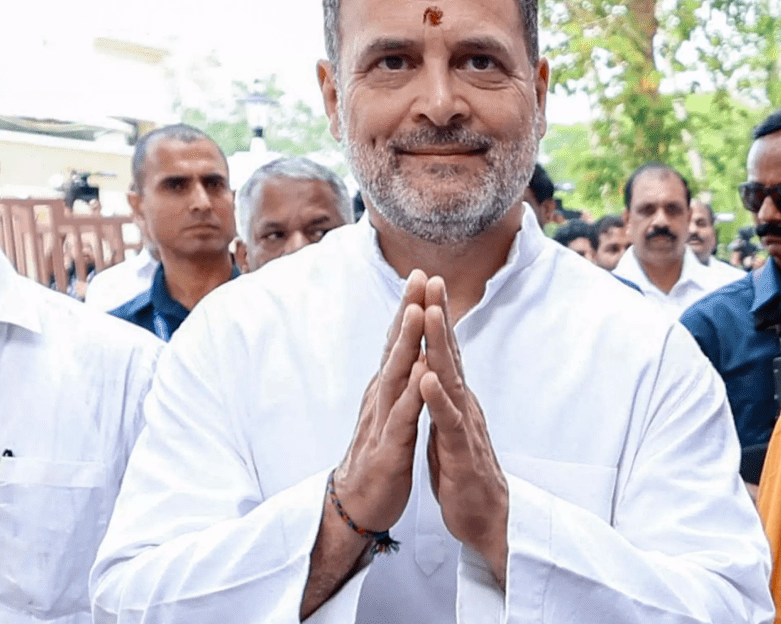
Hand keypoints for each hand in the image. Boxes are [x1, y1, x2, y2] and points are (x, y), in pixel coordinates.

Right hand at [303, 272, 430, 618]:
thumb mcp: (391, 412)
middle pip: (395, 347)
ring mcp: (383, 420)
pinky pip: (402, 417)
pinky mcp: (388, 448)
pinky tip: (422, 375)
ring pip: (396, 375)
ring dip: (406, 342)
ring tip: (418, 311)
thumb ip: (398, 383)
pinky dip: (413, 394)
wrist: (358, 505)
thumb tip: (408, 353)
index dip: (410, 308)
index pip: (399, 342)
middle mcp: (382, 397)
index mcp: (387, 389)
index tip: (422, 275)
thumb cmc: (379, 457)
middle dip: (407, 310)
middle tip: (418, 275)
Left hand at [419, 277, 509, 584]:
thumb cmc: (463, 471)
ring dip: (438, 345)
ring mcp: (464, 425)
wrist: (485, 518)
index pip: (443, 350)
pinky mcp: (461, 452)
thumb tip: (435, 367)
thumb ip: (442, 396)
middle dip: (438, 314)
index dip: (434, 316)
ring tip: (427, 314)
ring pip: (450, 378)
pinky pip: (448, 421)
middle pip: (450, 352)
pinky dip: (437, 399)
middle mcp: (463, 403)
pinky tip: (426, 378)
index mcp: (455, 398)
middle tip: (431, 278)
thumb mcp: (447, 425)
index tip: (424, 282)